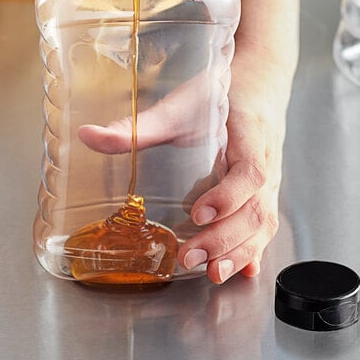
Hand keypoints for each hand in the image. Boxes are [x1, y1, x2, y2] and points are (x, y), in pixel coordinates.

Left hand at [78, 49, 288, 284]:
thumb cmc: (222, 93)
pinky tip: (240, 271)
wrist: (258, 85)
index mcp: (250, 135)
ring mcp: (270, 182)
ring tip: (212, 273)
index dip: (228, 196)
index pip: (250, 171)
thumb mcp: (182, 105)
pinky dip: (253, 250)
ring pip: (264, 222)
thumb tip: (89, 135)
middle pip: (256, 209)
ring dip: (239, 251)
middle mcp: (267, 162)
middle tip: (190, 256)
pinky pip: (265, 226)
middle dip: (225, 238)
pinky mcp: (265, 193)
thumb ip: (139, 126)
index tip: (198, 212)